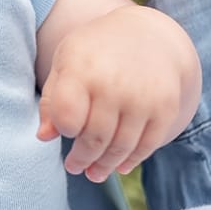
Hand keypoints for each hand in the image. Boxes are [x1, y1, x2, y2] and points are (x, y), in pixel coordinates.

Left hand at [38, 6, 202, 180]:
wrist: (152, 35)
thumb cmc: (96, 52)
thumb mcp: (66, 62)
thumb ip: (52, 98)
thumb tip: (44, 136)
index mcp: (82, 68)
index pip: (67, 116)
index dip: (64, 128)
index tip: (66, 130)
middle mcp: (114, 83)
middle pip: (94, 137)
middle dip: (81, 158)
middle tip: (74, 167)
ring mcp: (143, 97)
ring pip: (120, 146)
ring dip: (105, 166)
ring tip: (94, 174)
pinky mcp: (166, 108)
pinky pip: (147, 145)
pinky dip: (132, 160)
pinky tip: (119, 166)